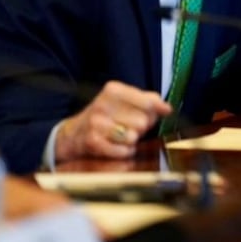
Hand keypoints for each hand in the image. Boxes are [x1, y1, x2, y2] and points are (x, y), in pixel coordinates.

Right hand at [55, 81, 172, 161]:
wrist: (73, 135)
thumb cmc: (108, 117)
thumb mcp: (126, 101)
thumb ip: (150, 101)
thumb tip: (167, 108)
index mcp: (113, 90)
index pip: (150, 103)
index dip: (154, 113)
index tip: (151, 114)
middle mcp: (102, 104)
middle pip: (144, 122)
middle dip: (141, 128)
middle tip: (128, 127)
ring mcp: (96, 123)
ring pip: (134, 137)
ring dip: (132, 141)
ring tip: (121, 136)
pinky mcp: (93, 142)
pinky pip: (124, 151)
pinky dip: (124, 152)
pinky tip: (115, 146)